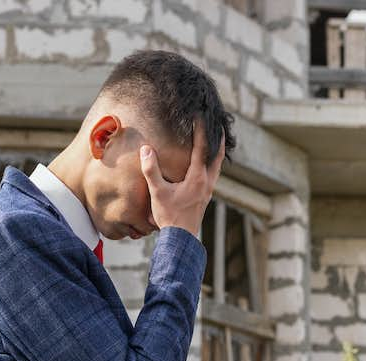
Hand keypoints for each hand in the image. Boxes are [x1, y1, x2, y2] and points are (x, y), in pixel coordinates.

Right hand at [140, 121, 224, 236]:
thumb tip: (146, 149)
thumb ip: (151, 170)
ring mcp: (208, 190)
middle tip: (219, 124)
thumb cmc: (169, 216)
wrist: (181, 238)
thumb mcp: (158, 192)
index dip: (201, 130)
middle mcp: (207, 182)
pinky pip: (213, 174)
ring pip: (217, 165)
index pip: (202, 148)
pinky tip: (206, 163)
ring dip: (217, 151)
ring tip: (215, 140)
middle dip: (219, 139)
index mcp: (197, 178)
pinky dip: (213, 163)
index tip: (201, 116)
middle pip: (218, 155)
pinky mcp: (206, 196)